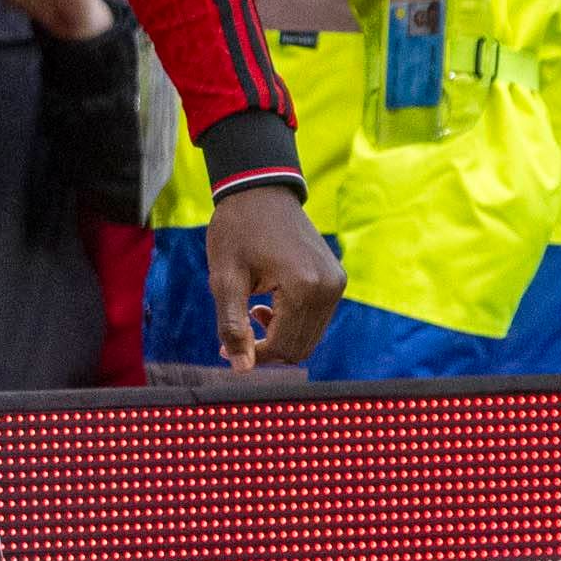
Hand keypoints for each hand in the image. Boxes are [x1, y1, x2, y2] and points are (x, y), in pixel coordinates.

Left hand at [205, 182, 341, 369]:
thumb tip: (241, 368)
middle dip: (268, 348)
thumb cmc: (237, 231)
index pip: (284, 346)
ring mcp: (336, 283)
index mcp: (304, 288)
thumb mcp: (224, 279)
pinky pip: (317, 318)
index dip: (253, 355)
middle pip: (302, 347)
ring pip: (310, 336)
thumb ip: (232, 326)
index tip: (225, 349)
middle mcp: (329, 288)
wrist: (260, 192)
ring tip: (252, 311)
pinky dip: (293, 321)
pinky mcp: (336, 279)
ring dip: (280, 334)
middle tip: (237, 332)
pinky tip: (269, 305)